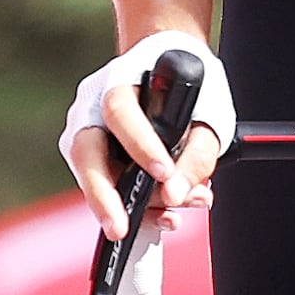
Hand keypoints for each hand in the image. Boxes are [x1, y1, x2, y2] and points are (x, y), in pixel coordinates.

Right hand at [63, 29, 234, 234]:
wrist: (169, 66)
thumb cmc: (188, 86)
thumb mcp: (209, 113)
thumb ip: (198, 154)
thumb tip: (175, 194)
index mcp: (120, 81)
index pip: (120, 112)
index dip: (140, 144)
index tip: (165, 173)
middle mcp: (92, 106)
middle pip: (85, 152)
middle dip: (103, 196)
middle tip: (121, 228)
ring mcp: (87, 132)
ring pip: (94, 176)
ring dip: (132, 206)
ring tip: (172, 216)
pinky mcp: (94, 157)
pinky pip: (108, 186)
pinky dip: (137, 206)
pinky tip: (165, 215)